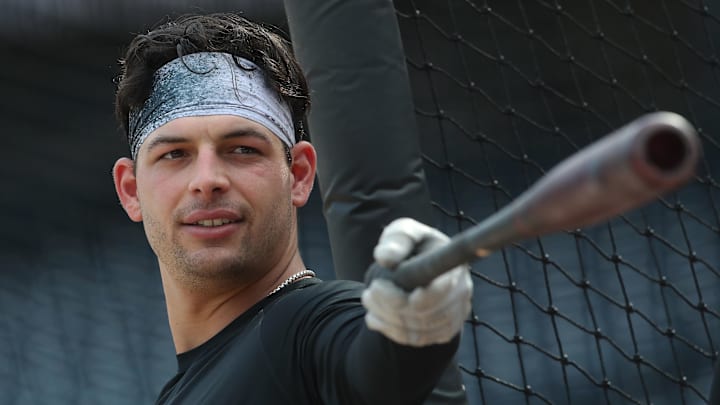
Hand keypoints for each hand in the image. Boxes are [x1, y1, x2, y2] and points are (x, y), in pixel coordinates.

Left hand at [361, 218, 472, 346]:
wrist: (421, 267)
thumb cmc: (413, 246)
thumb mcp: (404, 233)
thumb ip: (397, 239)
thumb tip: (385, 256)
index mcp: (454, 265)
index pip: (443, 289)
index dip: (418, 296)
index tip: (383, 286)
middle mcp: (461, 292)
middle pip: (426, 313)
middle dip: (390, 305)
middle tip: (368, 292)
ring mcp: (455, 314)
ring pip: (419, 329)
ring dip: (387, 318)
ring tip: (368, 300)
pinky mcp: (445, 331)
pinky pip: (417, 339)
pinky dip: (391, 331)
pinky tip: (375, 317)